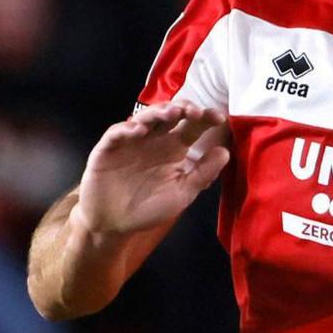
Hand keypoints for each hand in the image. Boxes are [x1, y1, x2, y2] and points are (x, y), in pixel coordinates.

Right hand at [73, 102, 230, 237]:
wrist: (114, 223)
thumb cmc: (149, 207)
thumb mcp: (182, 192)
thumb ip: (203, 173)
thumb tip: (225, 152)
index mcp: (174, 148)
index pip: (191, 126)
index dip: (204, 118)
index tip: (218, 118)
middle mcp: (154, 140)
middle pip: (169, 115)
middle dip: (183, 109)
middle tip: (194, 111)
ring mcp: (130, 142)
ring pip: (144, 118)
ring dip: (158, 112)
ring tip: (172, 112)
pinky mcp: (107, 149)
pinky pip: (116, 134)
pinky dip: (126, 129)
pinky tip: (139, 131)